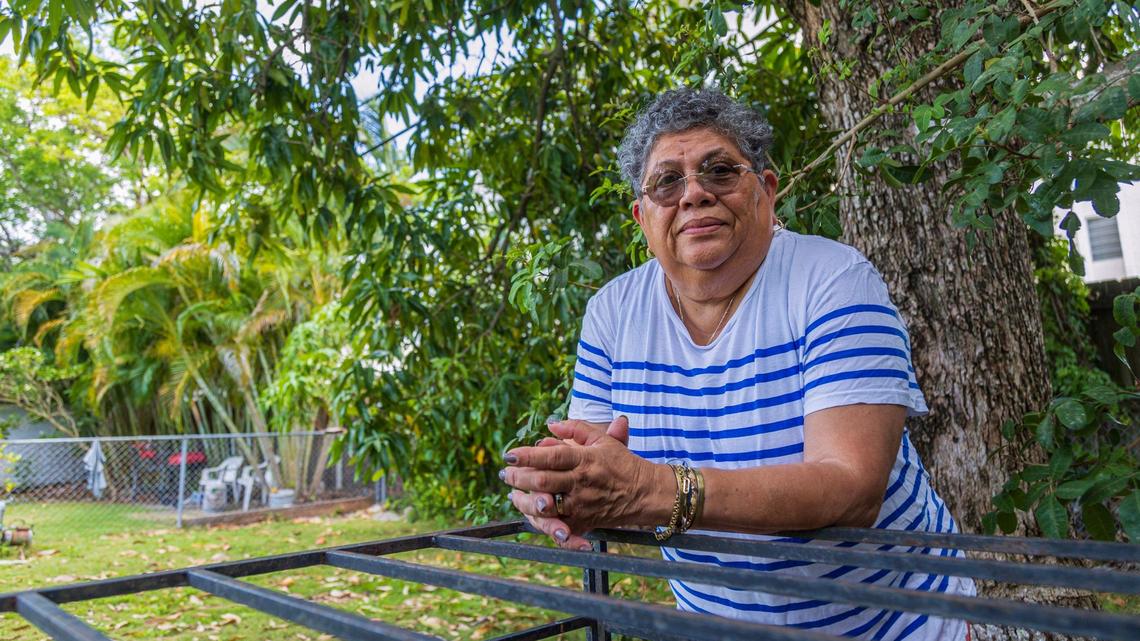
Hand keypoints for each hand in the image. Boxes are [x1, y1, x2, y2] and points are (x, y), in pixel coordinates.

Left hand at [503, 416, 658, 545]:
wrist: (644, 494)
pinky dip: (542, 523)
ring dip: (524, 502)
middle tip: (507, 474)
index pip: (551, 456)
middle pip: (542, 482)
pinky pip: (558, 527)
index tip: (510, 455)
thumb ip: (576, 429)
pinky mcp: (583, 523)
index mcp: (585, 460)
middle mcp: (581, 483)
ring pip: (545, 507)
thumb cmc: (621, 463)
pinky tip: (531, 514)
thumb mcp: (602, 439)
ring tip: (514, 494)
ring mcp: (581, 505)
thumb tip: (551, 425)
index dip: (527, 456)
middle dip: (519, 478)